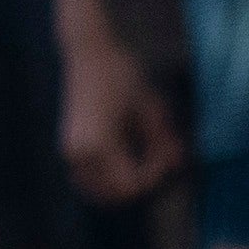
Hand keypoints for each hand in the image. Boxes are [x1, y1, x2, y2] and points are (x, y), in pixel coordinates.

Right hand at [54, 42, 187, 206]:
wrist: (90, 52)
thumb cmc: (124, 75)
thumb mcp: (153, 109)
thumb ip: (165, 142)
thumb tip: (178, 166)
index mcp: (98, 145)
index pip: (130, 185)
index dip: (155, 177)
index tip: (169, 155)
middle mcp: (79, 153)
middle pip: (113, 195)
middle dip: (141, 183)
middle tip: (158, 159)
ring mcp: (70, 151)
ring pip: (97, 191)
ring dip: (123, 185)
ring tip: (144, 158)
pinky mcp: (70, 146)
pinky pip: (88, 179)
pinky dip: (109, 179)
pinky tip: (130, 158)